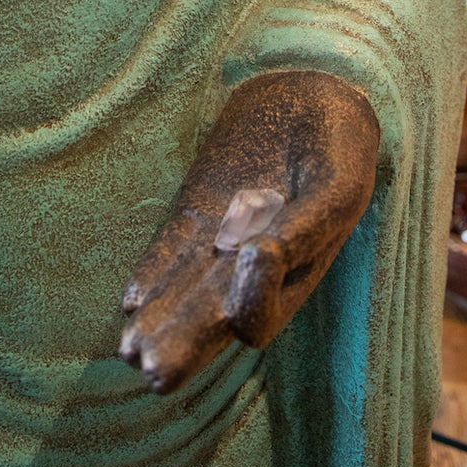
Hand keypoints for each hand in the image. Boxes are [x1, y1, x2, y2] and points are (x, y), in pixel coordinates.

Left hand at [119, 70, 378, 393]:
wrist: (312, 94)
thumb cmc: (336, 147)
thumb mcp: (336, 187)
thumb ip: (305, 230)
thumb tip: (257, 254)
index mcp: (294, 277)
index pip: (261, 317)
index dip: (252, 299)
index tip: (258, 250)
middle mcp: (252, 272)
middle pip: (212, 320)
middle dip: (182, 344)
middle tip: (153, 372)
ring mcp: (219, 241)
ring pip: (184, 291)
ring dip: (159, 320)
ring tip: (131, 350)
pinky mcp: (197, 209)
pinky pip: (171, 248)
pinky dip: (152, 273)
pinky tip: (131, 300)